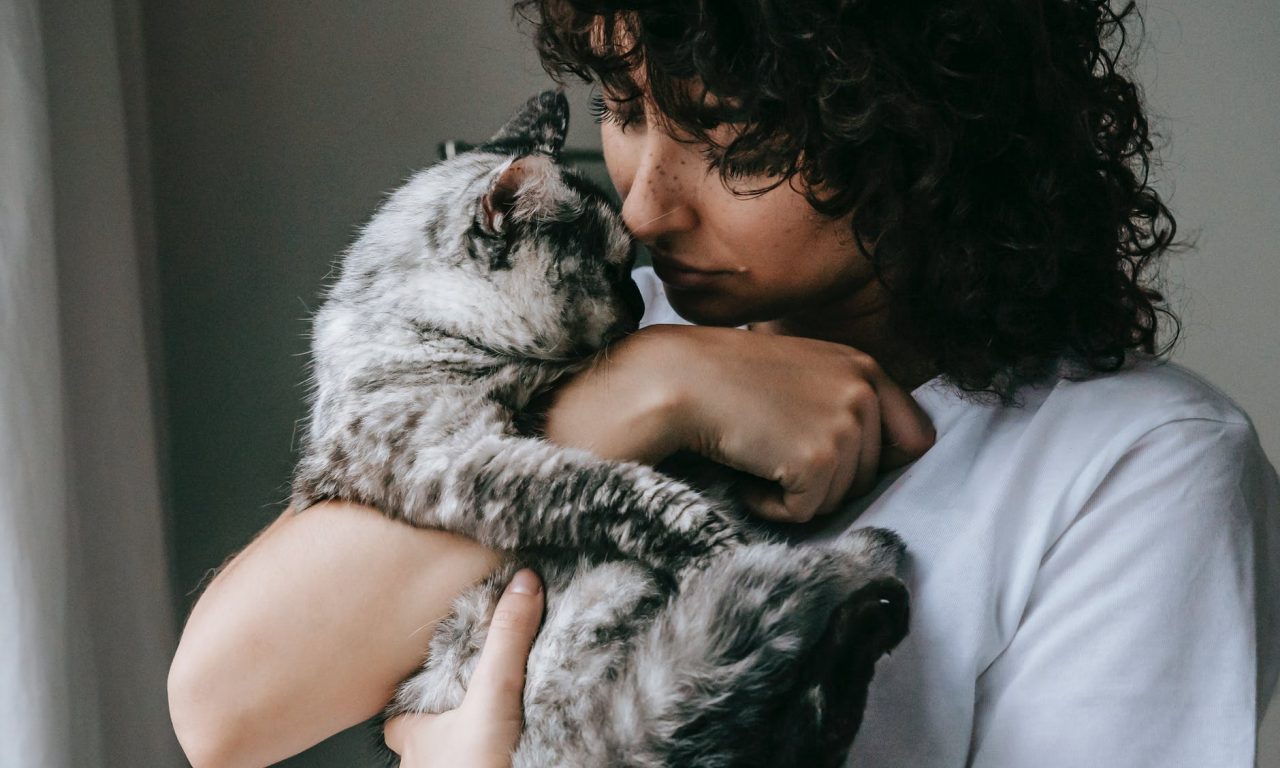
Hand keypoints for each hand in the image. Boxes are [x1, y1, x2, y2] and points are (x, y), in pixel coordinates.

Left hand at [384, 569, 544, 767]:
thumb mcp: (494, 696)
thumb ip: (507, 641)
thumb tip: (522, 582)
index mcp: (418, 738)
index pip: (400, 719)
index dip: (412, 704)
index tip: (428, 685)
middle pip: (425, 745)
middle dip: (444, 730)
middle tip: (468, 710)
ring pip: (447, 767)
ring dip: (465, 754)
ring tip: (493, 738)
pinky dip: (487, 766)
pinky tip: (510, 759)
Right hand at [542, 324, 933, 522]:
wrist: (676, 380)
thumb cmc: (723, 380)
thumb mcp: (800, 375)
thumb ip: (840, 402)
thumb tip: (875, 461)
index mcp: (864, 366)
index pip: (916, 436)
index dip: (880, 462)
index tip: (835, 465)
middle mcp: (863, 390)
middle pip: (870, 478)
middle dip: (822, 480)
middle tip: (771, 451)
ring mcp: (844, 423)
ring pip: (838, 499)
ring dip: (793, 492)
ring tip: (754, 454)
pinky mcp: (818, 458)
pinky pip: (805, 512)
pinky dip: (769, 506)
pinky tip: (744, 472)